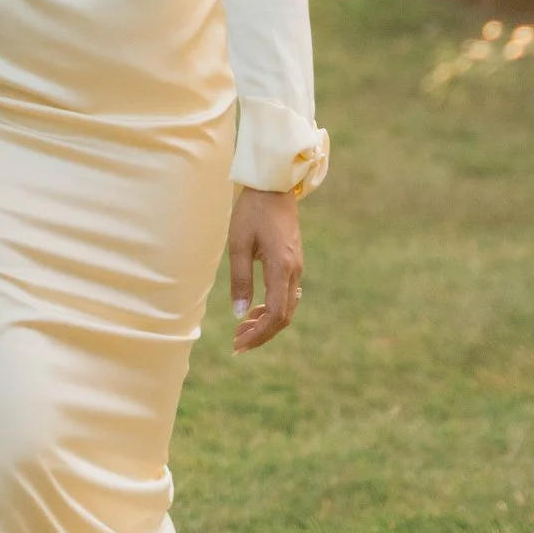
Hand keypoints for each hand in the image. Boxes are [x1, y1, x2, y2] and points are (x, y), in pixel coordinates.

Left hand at [229, 185, 302, 352]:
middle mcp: (294, 271)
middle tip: (237, 342)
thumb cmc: (252, 213)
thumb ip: (240, 280)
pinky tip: (256, 309)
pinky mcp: (294, 263)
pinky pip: (288, 296)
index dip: (258, 334)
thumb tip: (240, 314)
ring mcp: (297, 267)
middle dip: (261, 334)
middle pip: (284, 316)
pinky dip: (273, 309)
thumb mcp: (239, 245)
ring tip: (242, 328)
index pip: (275, 314)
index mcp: (282, 268)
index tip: (239, 344)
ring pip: (287, 307)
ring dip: (266, 323)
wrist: (273, 187)